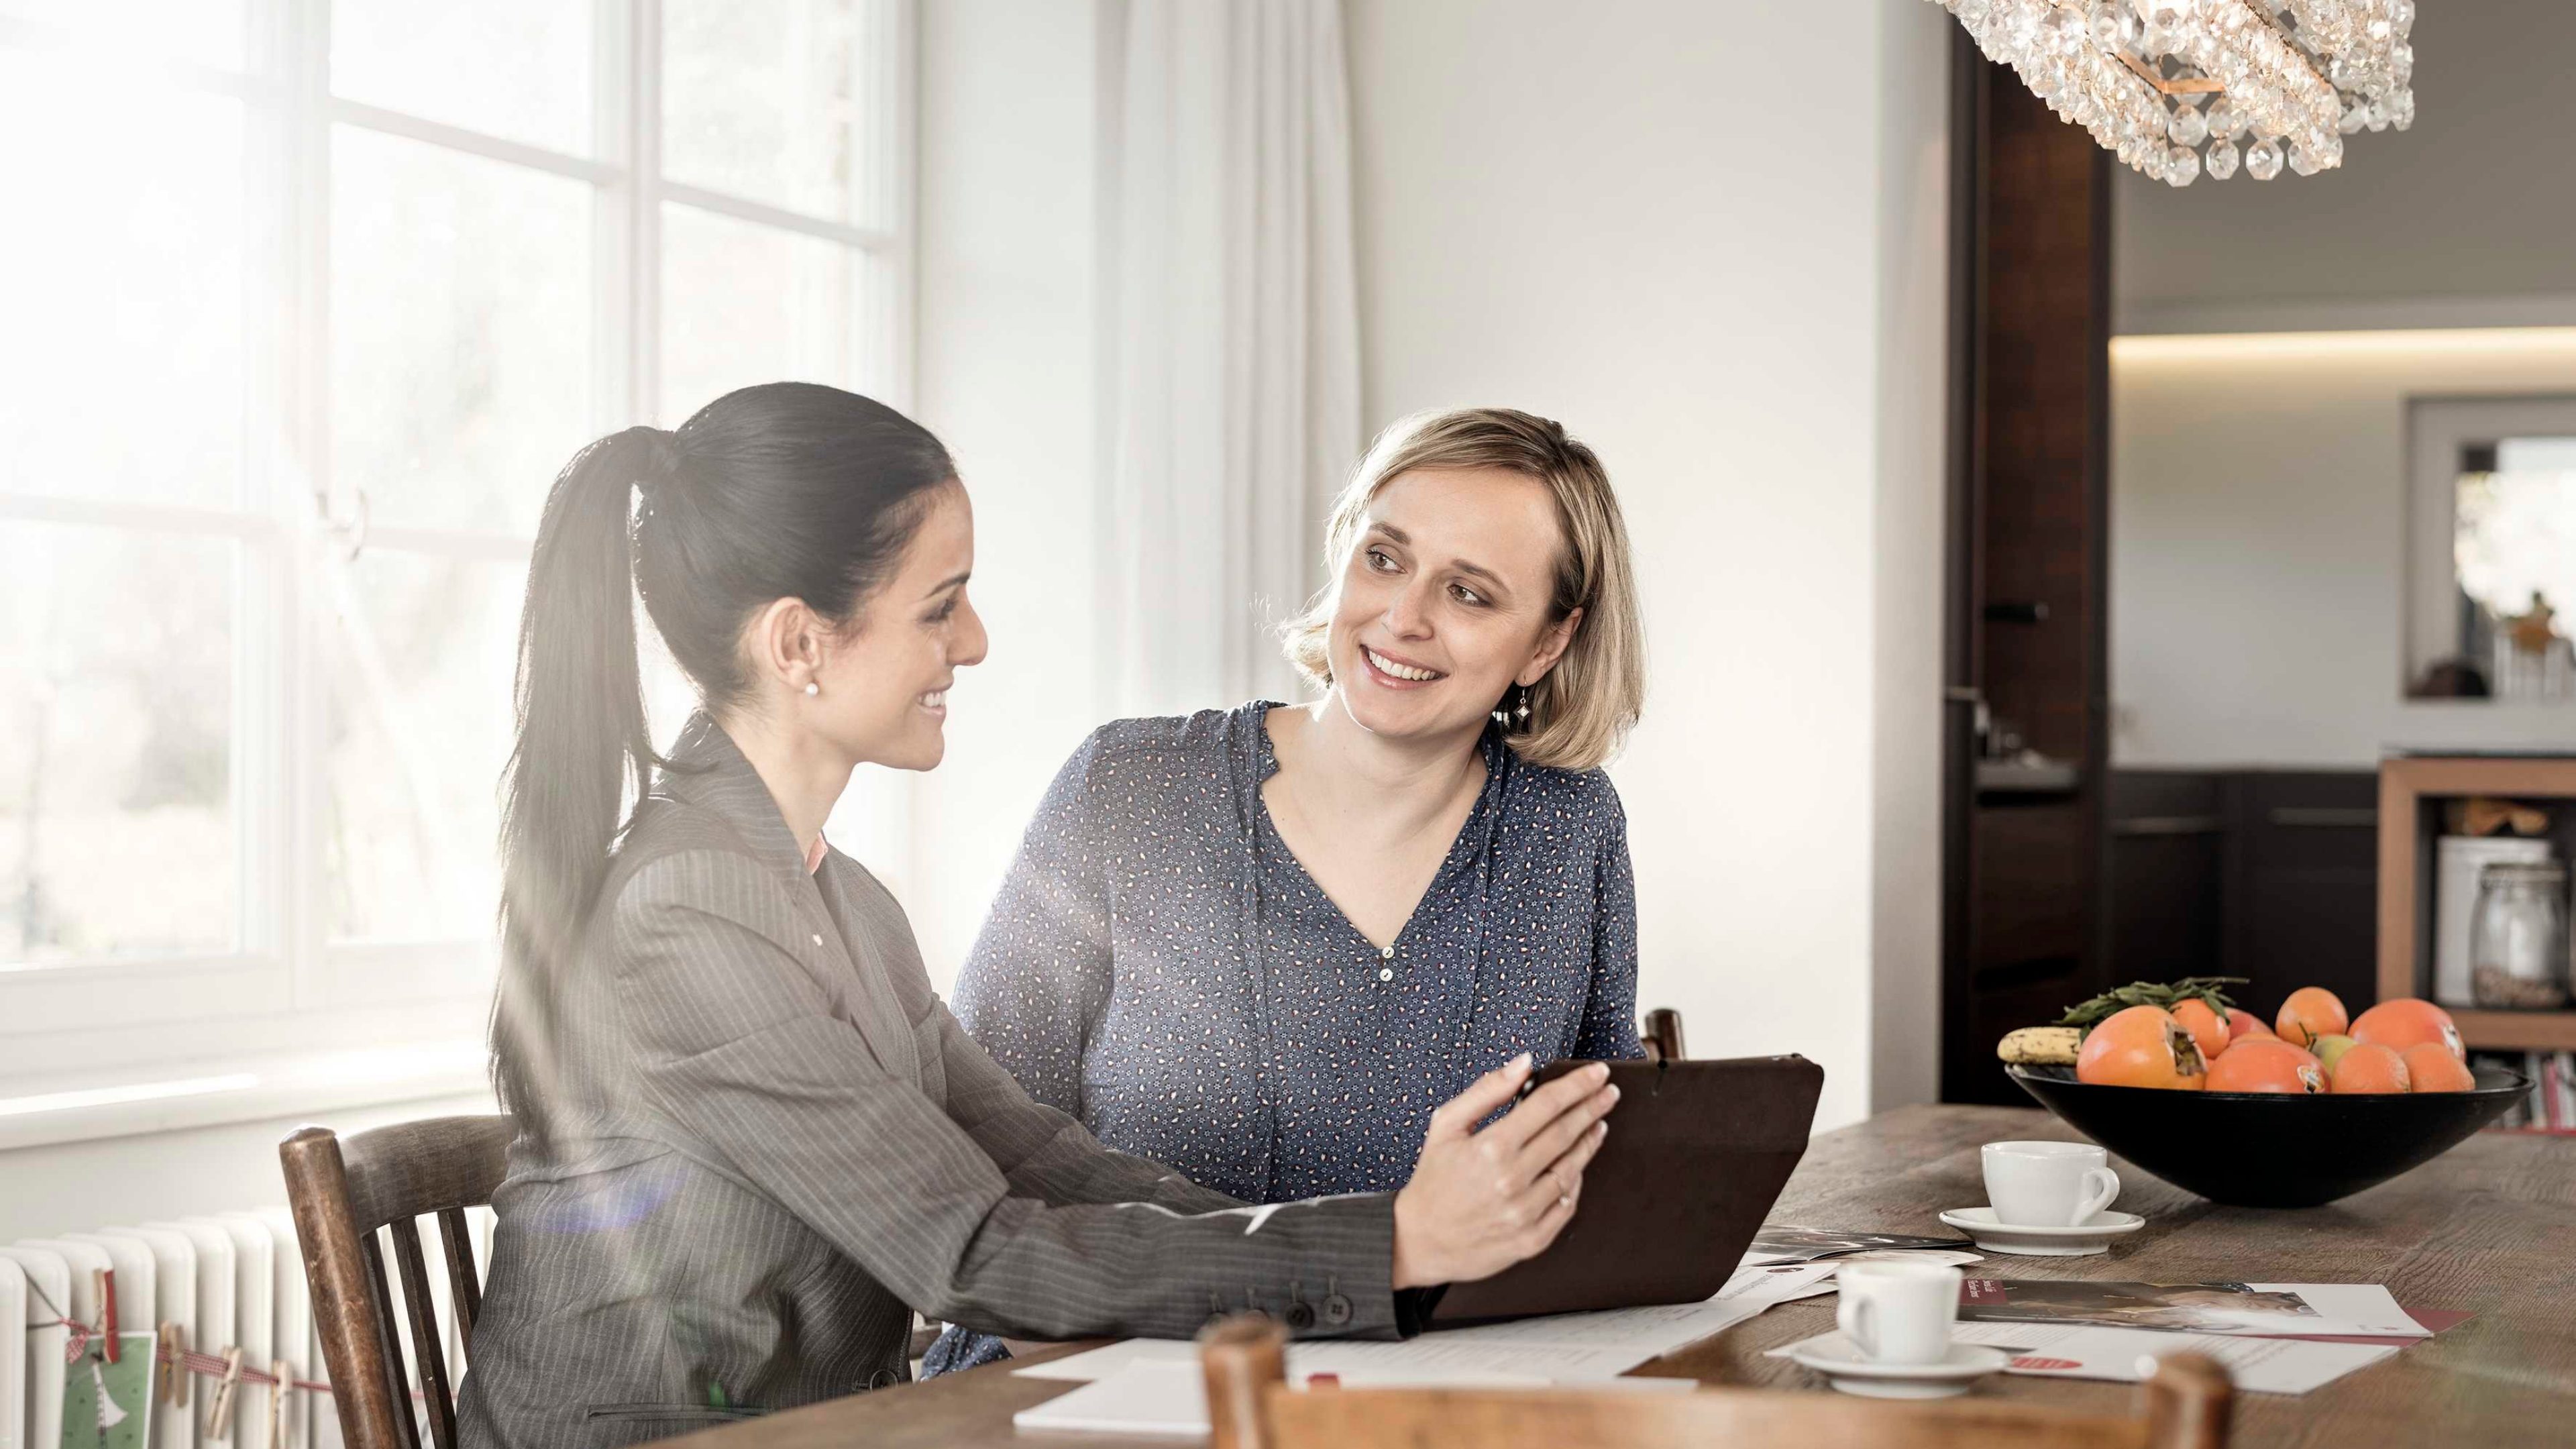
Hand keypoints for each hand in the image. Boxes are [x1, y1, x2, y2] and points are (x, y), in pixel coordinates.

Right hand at [1389, 1055, 1616, 1288]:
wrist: (1420, 1240)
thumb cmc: (1433, 1180)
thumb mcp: (1447, 1124)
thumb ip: (1487, 1090)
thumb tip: (1523, 1064)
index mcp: (1492, 1147)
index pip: (1548, 1104)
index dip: (1578, 1084)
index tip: (1597, 1073)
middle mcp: (1512, 1180)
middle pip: (1567, 1133)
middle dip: (1593, 1107)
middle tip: (1609, 1092)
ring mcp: (1525, 1212)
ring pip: (1572, 1169)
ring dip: (1590, 1142)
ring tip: (1598, 1124)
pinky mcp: (1532, 1240)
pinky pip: (1567, 1205)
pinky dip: (1576, 1182)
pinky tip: (1577, 1167)